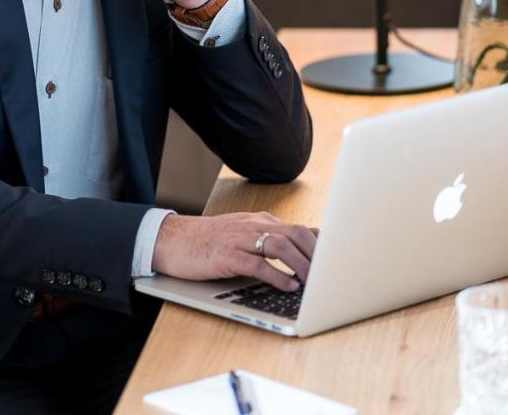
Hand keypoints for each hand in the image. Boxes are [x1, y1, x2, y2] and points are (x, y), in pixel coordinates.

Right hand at [151, 212, 318, 291]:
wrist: (170, 240)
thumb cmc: (206, 241)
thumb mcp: (241, 234)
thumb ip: (266, 240)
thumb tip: (297, 255)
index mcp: (258, 221)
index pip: (299, 228)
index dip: (321, 245)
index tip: (336, 261)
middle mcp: (252, 225)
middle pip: (295, 233)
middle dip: (317, 255)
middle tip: (330, 274)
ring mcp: (239, 239)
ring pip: (281, 245)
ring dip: (302, 265)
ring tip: (313, 283)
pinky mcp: (227, 255)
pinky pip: (258, 263)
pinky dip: (277, 275)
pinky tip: (288, 286)